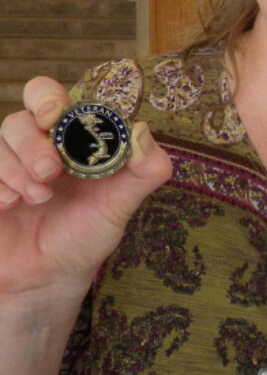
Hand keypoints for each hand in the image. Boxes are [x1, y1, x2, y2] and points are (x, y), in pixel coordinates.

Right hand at [0, 76, 173, 303]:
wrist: (48, 278)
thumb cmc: (86, 234)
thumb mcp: (122, 205)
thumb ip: (145, 170)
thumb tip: (142, 130)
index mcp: (68, 139)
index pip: (47, 96)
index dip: (46, 98)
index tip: (54, 117)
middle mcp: (33, 147)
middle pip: (18, 120)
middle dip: (32, 143)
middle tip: (50, 172)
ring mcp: (5, 167)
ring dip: (16, 170)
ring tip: (38, 199)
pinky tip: (10, 206)